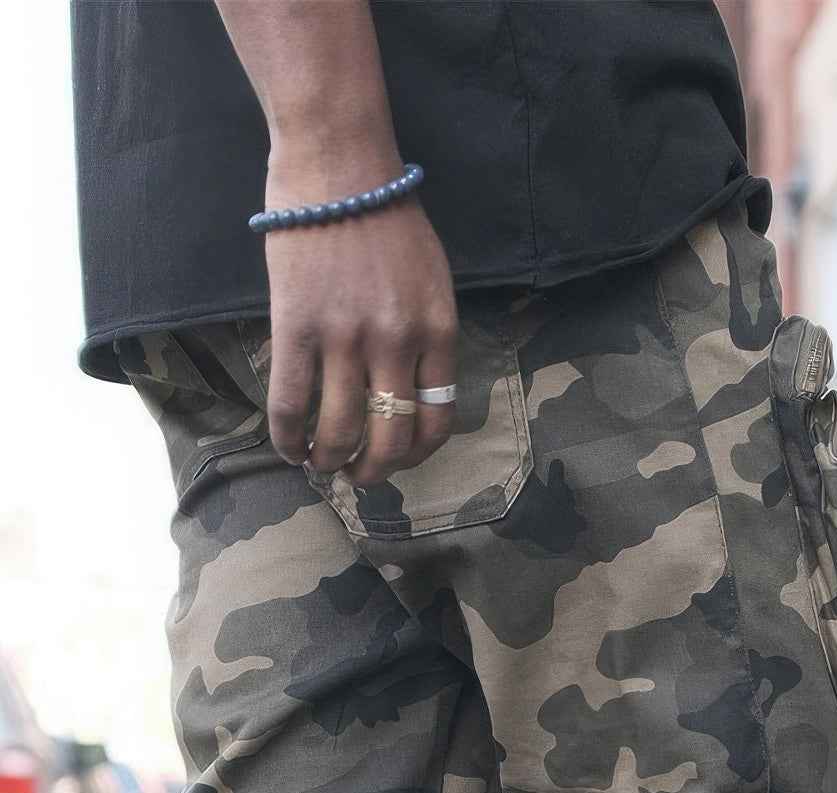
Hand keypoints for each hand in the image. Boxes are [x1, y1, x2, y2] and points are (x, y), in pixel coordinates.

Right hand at [262, 151, 457, 485]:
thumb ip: (429, 335)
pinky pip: (290, 402)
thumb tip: (414, 389)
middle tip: (358, 476)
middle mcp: (397, 343)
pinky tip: (288, 449)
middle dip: (374, 470)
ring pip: (340, 430)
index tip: (398, 458)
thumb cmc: (387, 214)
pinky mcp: (296, 326)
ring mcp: (345, 337)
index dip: (416, 453)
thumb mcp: (433, 279)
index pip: (437, 419)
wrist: (339, 162)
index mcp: (438, 332)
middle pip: (390, 437)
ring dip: (329, 460)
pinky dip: (287, 437)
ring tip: (320, 465)